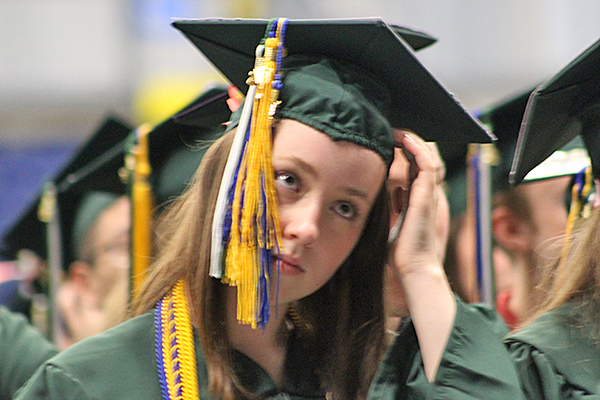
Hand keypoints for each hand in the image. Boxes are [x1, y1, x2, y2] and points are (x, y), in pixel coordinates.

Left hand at [386, 130, 454, 381]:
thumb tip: (365, 200)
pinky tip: (405, 138)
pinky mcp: (427, 198)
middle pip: (426, 158)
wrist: (415, 271)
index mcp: (421, 200)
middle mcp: (428, 194)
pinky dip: (418, 149)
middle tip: (393, 130)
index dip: (407, 152)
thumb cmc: (400, 255)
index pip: (418, 168)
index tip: (389, 142)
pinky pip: (428, 165)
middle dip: (412, 141)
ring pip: (430, 157)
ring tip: (398, 129)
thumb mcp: (388, 226)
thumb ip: (385, 212)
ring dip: (415, 140)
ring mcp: (430, 195)